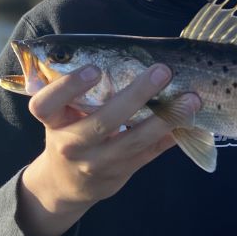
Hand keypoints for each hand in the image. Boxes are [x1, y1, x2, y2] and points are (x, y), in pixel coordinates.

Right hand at [18, 63, 199, 235]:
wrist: (67, 182)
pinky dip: (170, 136)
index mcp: (54, 122)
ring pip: (133, 141)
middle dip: (136, 95)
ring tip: (190, 99)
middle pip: (103, 122)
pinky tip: (188, 121)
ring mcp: (97, 162)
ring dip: (165, 118)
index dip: (68, 87)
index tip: (94, 70)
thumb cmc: (69, 132)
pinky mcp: (120, 173)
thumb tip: (111, 53)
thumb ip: (76, 91)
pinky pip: (149, 154)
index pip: (46, 104)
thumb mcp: (61, 114)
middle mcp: (72, 144)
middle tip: (162, 71)